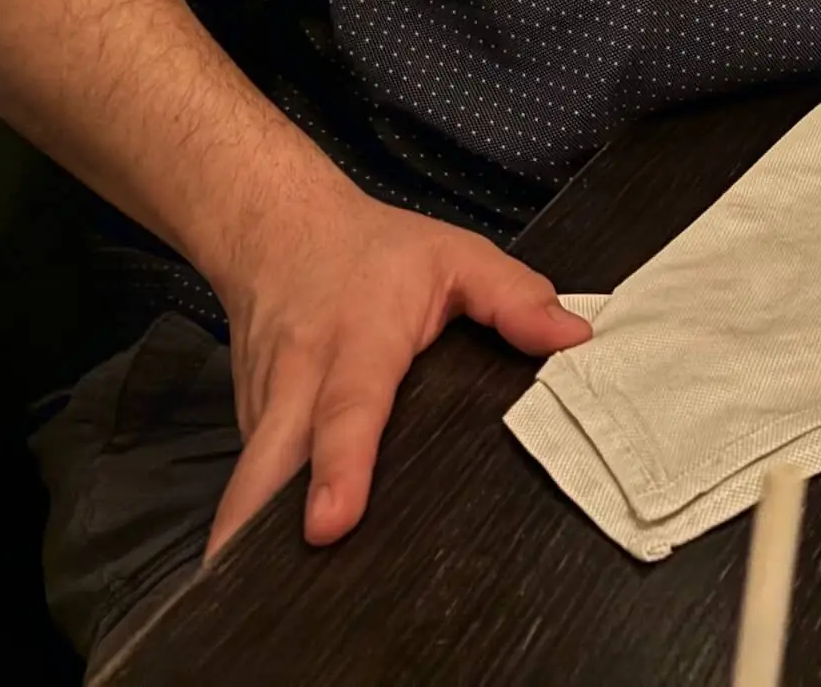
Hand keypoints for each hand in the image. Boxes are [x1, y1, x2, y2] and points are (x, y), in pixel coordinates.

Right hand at [205, 181, 591, 558]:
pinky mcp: (248, 425)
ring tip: (271, 594)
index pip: (349, 409)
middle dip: (261, 523)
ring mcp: (263, 407)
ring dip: (255, 528)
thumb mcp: (456, 256)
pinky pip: (260, 475)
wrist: (277, 226)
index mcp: (358, 340)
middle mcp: (300, 378)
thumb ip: (515, 296)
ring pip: (256, 476)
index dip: (340, 468)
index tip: (331, 524)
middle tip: (263, 586)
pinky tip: (283, 545)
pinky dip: (265, 510)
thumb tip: (572, 339)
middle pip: (273, 460)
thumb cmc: (372, 252)